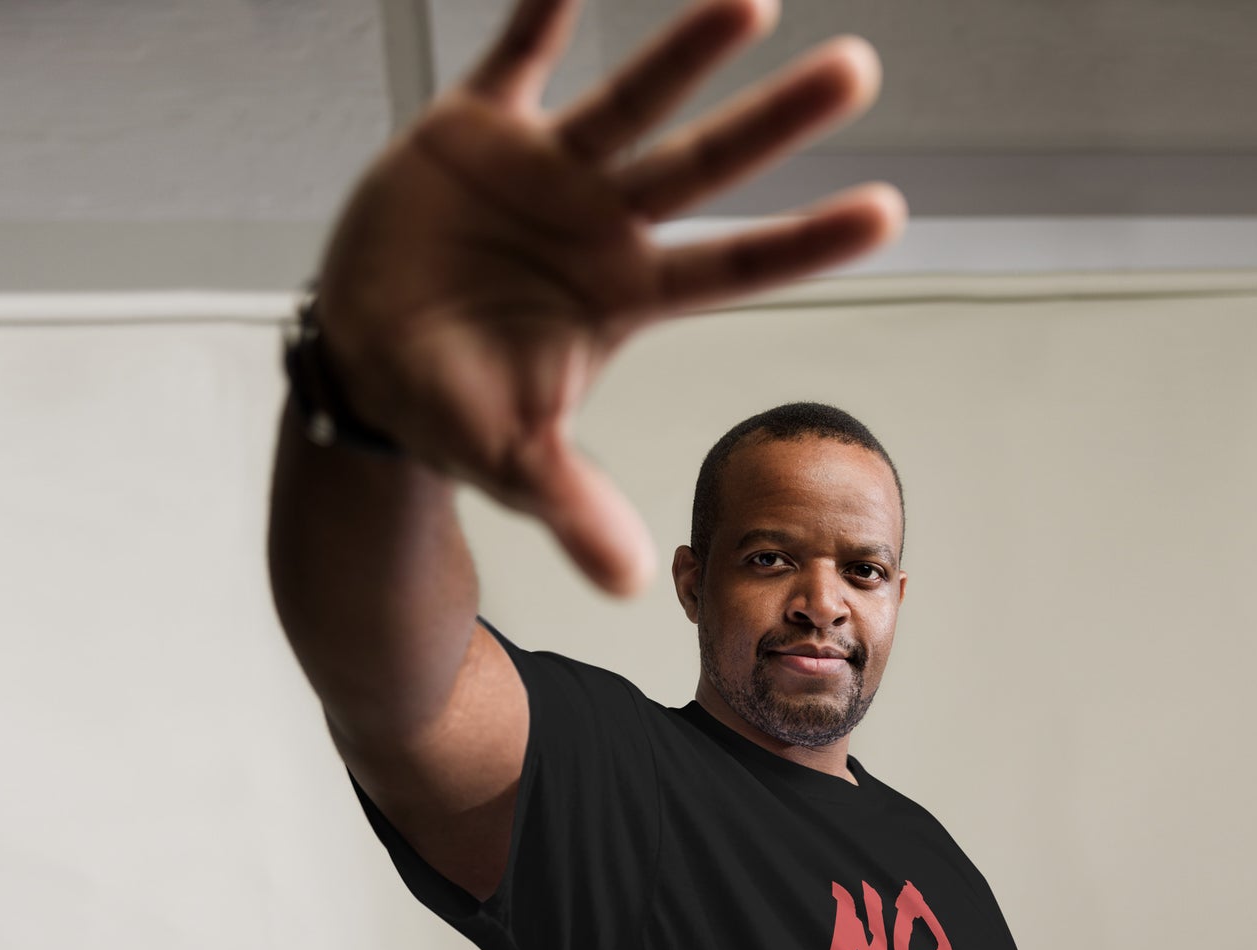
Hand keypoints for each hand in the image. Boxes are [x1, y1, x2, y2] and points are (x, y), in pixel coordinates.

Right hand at [312, 0, 906, 595]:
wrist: (368, 360)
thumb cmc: (453, 409)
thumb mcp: (513, 463)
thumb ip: (574, 507)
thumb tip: (630, 584)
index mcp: (623, 297)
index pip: (733, 268)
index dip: (806, 243)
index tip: (889, 213)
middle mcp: (600, 226)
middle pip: (703, 168)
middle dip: (775, 123)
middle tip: (859, 73)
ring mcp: (543, 173)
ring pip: (629, 100)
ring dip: (686, 51)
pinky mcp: (473, 131)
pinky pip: (514, 56)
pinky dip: (541, 11)